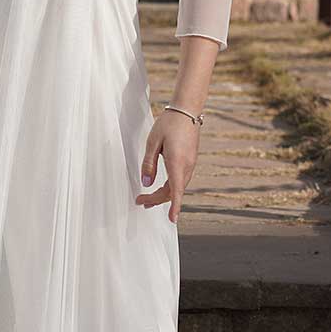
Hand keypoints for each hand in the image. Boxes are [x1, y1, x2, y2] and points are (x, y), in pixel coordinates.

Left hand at [135, 108, 200, 223]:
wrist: (187, 110)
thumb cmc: (169, 123)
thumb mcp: (152, 142)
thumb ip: (148, 164)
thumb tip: (146, 183)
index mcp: (177, 162)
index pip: (176, 191)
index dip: (175, 207)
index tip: (172, 220)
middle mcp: (187, 166)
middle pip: (174, 192)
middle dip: (157, 200)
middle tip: (139, 201)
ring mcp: (191, 164)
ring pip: (177, 187)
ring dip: (163, 195)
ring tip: (147, 199)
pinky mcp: (190, 161)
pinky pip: (180, 180)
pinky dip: (170, 187)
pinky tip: (161, 187)